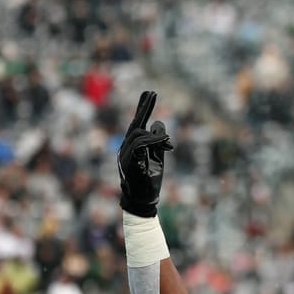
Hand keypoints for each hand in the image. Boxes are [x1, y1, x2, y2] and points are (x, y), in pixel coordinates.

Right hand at [118, 91, 173, 216]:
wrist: (142, 200)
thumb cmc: (149, 180)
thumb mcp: (158, 157)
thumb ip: (158, 141)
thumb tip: (158, 123)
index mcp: (132, 146)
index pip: (137, 123)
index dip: (143, 107)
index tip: (150, 93)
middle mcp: (125, 148)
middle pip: (135, 125)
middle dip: (145, 108)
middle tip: (153, 93)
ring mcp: (125, 156)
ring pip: (139, 136)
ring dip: (157, 136)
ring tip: (168, 142)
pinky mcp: (129, 165)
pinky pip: (140, 149)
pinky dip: (153, 143)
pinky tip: (166, 143)